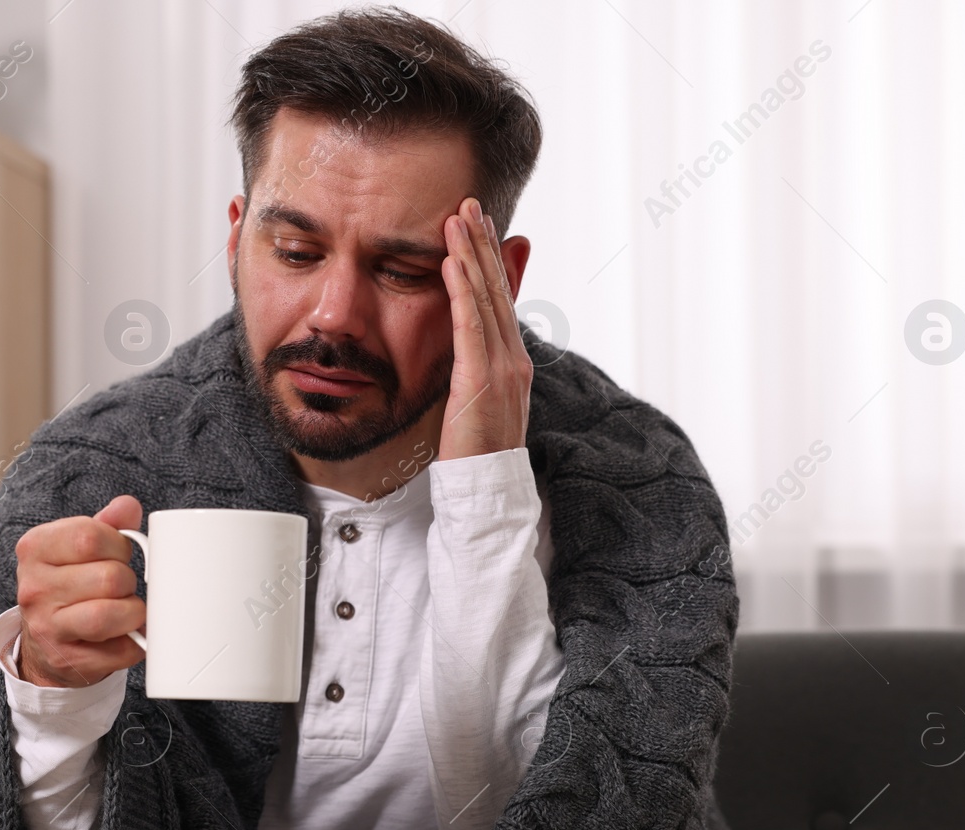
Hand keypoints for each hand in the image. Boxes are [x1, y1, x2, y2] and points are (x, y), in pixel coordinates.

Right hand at [15, 494, 145, 688]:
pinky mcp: (66, 660)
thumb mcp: (80, 549)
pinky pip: (119, 650)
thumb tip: (128, 506)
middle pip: (109, 577)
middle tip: (122, 587)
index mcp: (35, 549)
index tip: (118, 554)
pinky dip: (135, 642)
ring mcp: (47, 627)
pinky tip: (126, 634)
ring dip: (133, 612)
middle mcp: (34, 588)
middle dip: (128, 581)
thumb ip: (106, 525)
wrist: (48, 643)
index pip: (89, 536)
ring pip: (109, 615)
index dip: (118, 545)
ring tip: (127, 610)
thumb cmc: (71, 586)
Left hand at [437, 197, 532, 461]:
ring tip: (460, 217)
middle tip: (470, 203)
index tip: (479, 225)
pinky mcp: (481, 380)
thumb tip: (462, 344)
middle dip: (484, 244)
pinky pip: (471, 326)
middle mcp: (514, 359)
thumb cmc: (473, 453)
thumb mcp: (473, 400)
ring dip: (472, 255)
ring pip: (487, 299)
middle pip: (498, 290)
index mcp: (513, 363)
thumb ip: (471, 368)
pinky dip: (462, 290)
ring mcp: (502, 368)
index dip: (490, 260)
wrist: (487, 491)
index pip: (501, 300)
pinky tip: (451, 263)